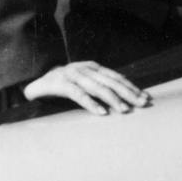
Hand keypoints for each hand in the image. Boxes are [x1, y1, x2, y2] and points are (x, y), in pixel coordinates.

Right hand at [23, 60, 153, 115]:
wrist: (36, 81)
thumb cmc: (64, 84)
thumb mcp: (84, 81)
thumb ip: (101, 84)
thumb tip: (125, 93)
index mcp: (92, 67)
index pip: (116, 77)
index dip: (131, 87)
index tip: (145, 97)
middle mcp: (85, 69)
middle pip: (111, 81)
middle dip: (128, 93)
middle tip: (141, 104)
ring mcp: (72, 75)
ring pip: (97, 87)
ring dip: (113, 99)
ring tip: (125, 110)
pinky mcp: (60, 84)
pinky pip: (78, 94)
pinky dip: (91, 103)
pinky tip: (101, 112)